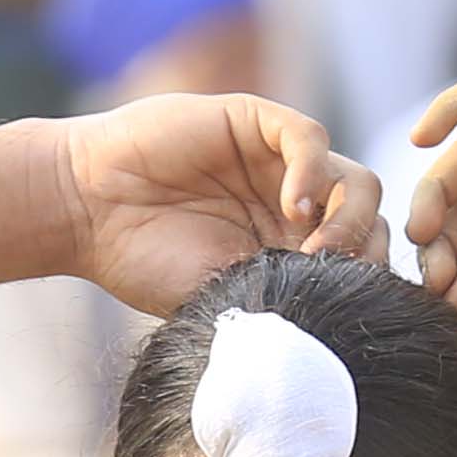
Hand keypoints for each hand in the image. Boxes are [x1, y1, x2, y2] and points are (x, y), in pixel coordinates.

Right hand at [51, 89, 384, 311]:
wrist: (87, 214)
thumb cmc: (145, 265)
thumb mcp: (225, 296)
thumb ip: (283, 302)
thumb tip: (346, 333)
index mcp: (292, 249)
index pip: (364, 258)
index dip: (369, 282)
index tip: (350, 311)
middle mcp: (295, 205)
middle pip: (369, 219)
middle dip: (366, 252)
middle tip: (337, 279)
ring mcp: (278, 163)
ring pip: (355, 180)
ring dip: (348, 218)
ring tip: (317, 249)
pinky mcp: (253, 122)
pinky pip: (309, 138)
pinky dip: (315, 172)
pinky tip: (294, 209)